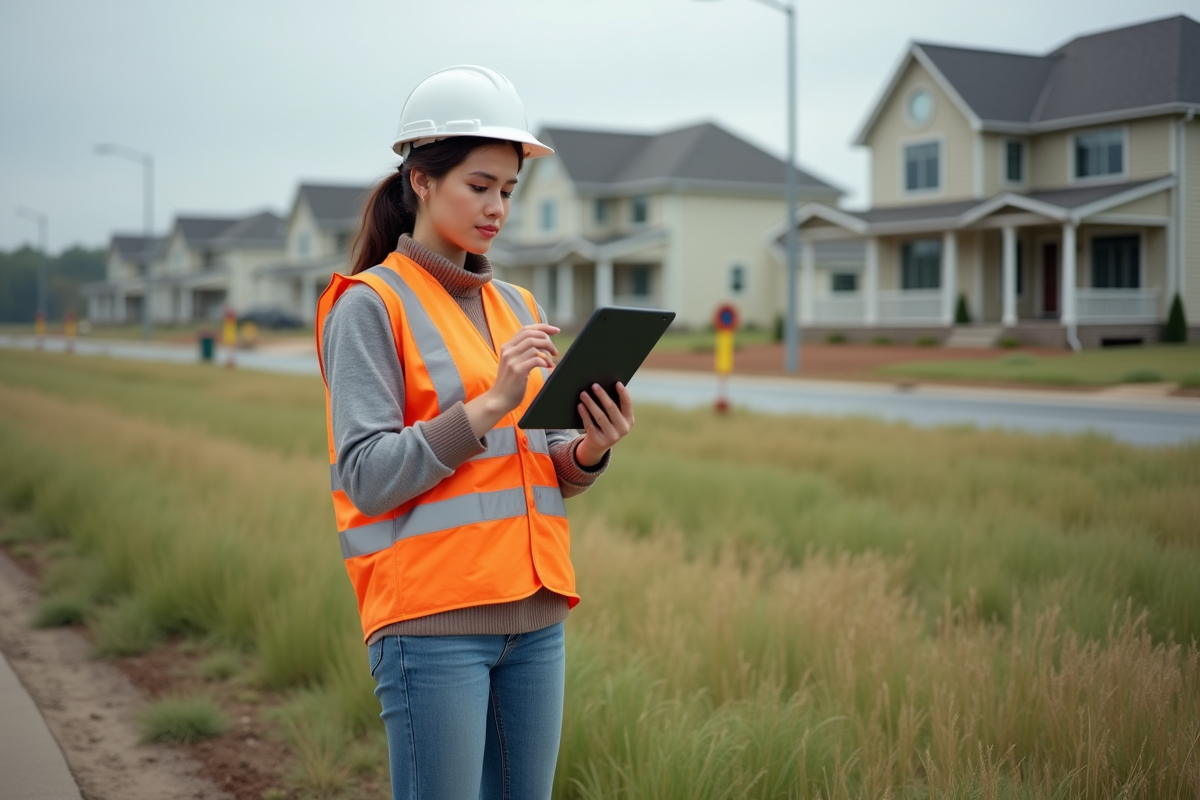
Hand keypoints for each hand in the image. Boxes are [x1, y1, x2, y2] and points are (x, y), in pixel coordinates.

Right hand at [465, 323, 558, 437]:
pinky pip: (536, 359)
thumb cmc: (510, 382)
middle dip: (547, 339)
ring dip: (548, 350)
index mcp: (507, 347)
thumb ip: (523, 352)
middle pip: (531, 335)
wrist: (499, 399)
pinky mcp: (517, 370)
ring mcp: (512, 360)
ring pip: (534, 345)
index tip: (555, 330)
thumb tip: (542, 343)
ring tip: (552, 360)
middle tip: (554, 350)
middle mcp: (508, 351)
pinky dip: (545, 361)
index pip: (525, 329)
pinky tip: (548, 366)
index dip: (542, 327)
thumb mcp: (513, 363)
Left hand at [575, 382, 633, 466]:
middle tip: (594, 385)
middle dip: (602, 395)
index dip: (623, 393)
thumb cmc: (606, 424)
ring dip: (590, 403)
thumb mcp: (614, 417)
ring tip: (583, 394)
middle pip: (611, 408)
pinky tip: (580, 406)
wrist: (597, 446)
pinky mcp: (599, 440)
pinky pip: (590, 424)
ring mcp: (611, 436)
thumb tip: (602, 386)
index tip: (617, 382)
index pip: (627, 404)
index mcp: (629, 420)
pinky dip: (584, 414)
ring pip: (600, 416)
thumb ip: (613, 405)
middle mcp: (623, 429)